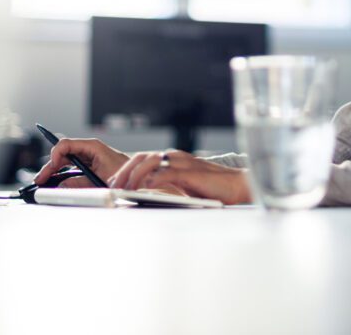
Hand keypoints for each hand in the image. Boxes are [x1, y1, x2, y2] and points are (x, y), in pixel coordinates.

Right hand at [33, 137, 128, 187]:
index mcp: (92, 146)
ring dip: (53, 170)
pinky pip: (71, 166)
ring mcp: (88, 156)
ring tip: (43, 182)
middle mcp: (88, 149)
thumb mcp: (99, 181)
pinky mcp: (88, 164)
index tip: (52, 167)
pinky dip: (61, 173)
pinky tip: (54, 181)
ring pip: (64, 160)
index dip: (55, 154)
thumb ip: (78, 184)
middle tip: (39, 179)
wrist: (138, 179)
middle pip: (62, 153)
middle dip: (50, 166)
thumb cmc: (124, 177)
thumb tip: (60, 187)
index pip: (66, 144)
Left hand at [110, 150, 252, 205]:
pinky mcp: (191, 172)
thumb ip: (167, 186)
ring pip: (150, 162)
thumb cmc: (213, 189)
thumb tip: (146, 193)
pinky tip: (144, 187)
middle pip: (141, 158)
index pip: (142, 159)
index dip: (125, 170)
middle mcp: (175, 157)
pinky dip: (153, 179)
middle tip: (112, 187)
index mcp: (173, 160)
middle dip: (124, 172)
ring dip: (133, 175)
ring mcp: (182, 163)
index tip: (113, 183)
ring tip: (124, 188)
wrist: (237, 186)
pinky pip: (167, 172)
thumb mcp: (184, 187)